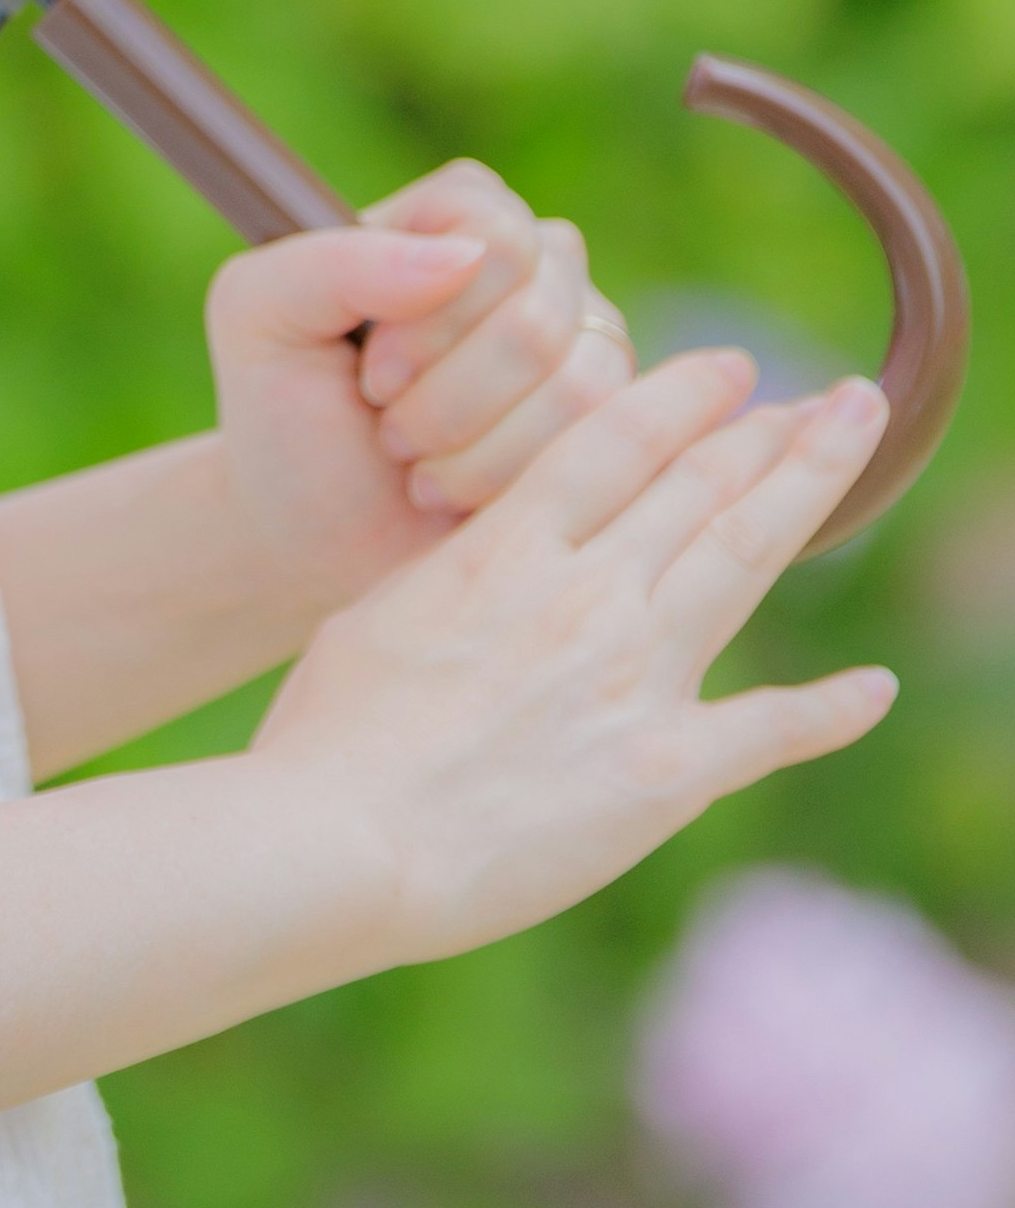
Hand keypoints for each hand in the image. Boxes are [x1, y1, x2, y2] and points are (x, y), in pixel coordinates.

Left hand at [206, 159, 633, 637]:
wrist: (310, 533)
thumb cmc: (280, 414)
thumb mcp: (259, 316)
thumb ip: (333, 263)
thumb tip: (462, 256)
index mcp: (449, 215)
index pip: (493, 227)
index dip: (433, 314)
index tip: (369, 366)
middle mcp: (532, 264)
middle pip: (538, 312)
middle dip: (445, 395)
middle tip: (385, 423)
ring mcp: (582, 340)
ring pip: (578, 382)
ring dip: (471, 445)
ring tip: (413, 458)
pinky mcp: (610, 418)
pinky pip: (602, 439)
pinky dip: (505, 479)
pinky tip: (453, 491)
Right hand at [255, 341, 896, 966]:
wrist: (343, 839)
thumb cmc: (331, 734)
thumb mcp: (381, 613)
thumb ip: (458, 578)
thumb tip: (497, 562)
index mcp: (504, 550)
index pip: (614, 438)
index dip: (682, 395)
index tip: (730, 368)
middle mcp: (584, 595)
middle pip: (700, 485)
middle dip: (777, 431)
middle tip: (840, 397)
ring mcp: (633, 678)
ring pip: (742, 557)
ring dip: (810, 489)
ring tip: (860, 436)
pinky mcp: (663, 771)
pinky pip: (767, 728)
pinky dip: (830, 710)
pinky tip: (875, 689)